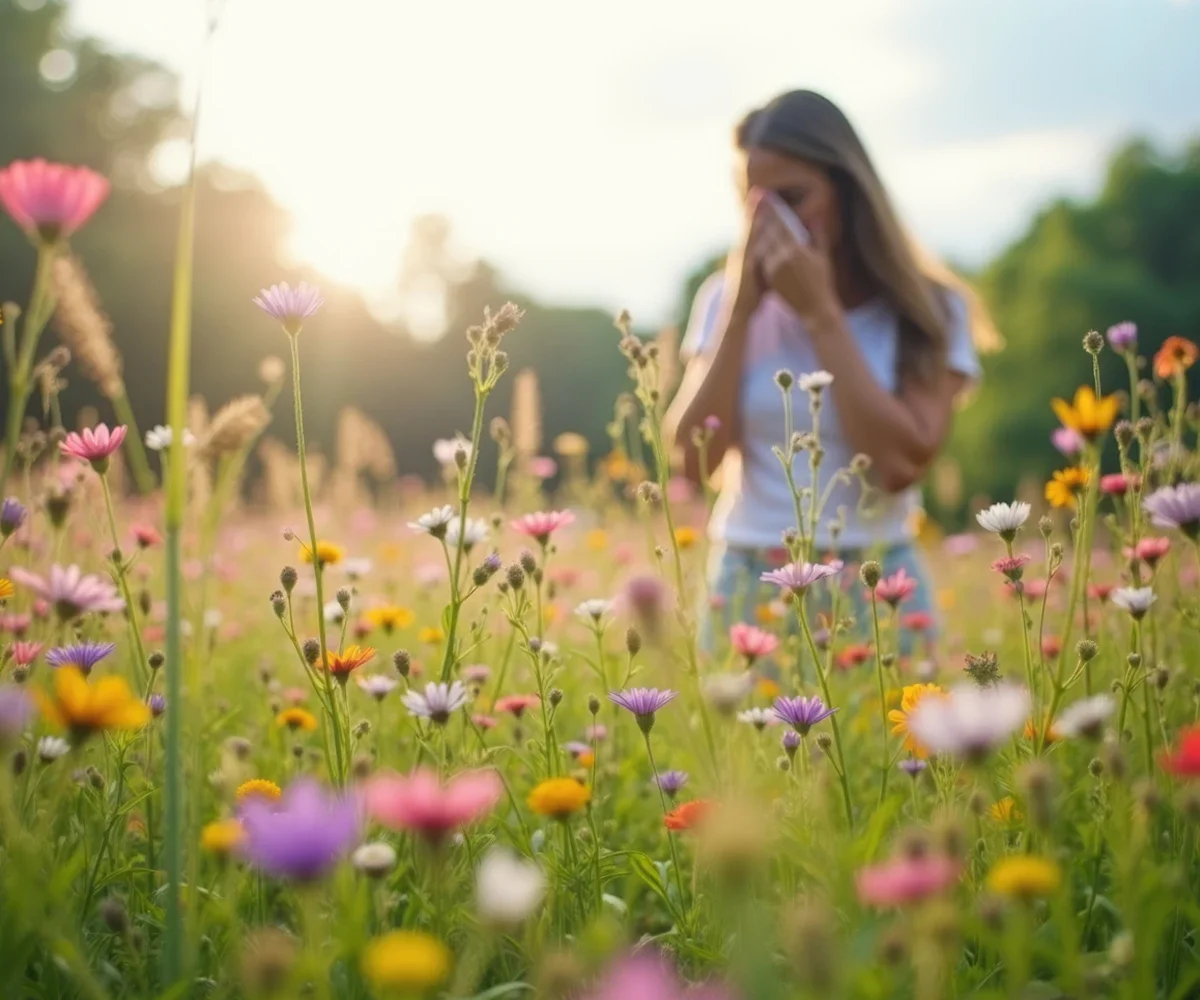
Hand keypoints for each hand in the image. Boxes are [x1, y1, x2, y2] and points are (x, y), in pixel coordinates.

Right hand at [722, 190, 770, 319]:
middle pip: (749, 227)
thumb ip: (768, 261)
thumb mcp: (762, 275)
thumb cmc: (753, 296)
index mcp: (749, 255)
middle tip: (759, 191)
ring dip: (753, 217)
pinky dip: (755, 235)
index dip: (757, 214)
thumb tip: (778, 252)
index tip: (762, 197)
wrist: (739, 313)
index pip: (754, 230)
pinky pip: (750, 247)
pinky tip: (761, 224)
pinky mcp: (744, 267)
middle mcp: (743, 254)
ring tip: (758, 201)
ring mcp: (742, 260)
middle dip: (754, 209)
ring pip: (749, 233)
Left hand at [757, 209, 839, 325]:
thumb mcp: (823, 257)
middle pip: (769, 232)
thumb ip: (818, 236)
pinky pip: (762, 258)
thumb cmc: (823, 283)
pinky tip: (756, 239)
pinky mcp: (769, 278)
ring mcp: (774, 269)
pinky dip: (760, 248)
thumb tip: (816, 218)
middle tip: (756, 200)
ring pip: (763, 245)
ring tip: (755, 217)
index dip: (774, 209)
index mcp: (797, 250)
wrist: (815, 308)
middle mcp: (783, 258)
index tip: (767, 196)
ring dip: (759, 231)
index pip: (782, 224)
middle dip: (764, 216)